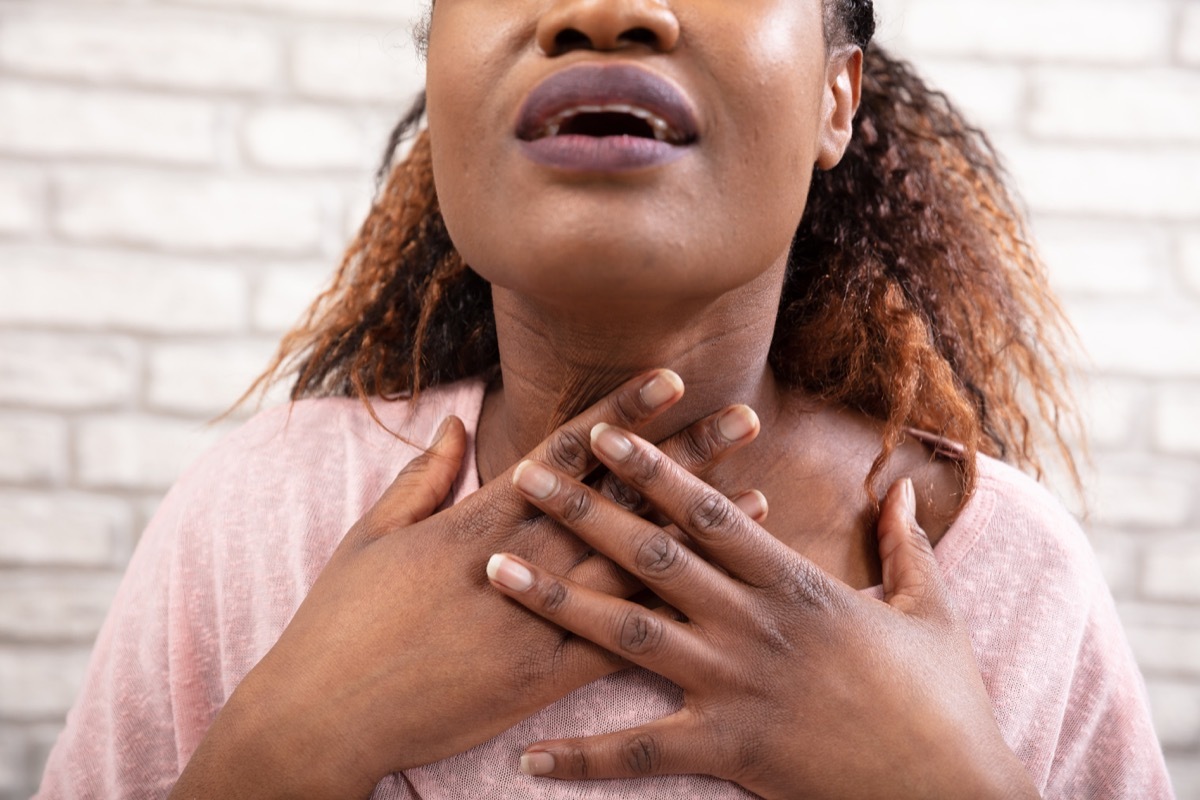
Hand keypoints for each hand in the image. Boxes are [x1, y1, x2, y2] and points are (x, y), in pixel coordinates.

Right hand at [170, 371, 764, 799]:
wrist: (323, 716)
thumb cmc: (340, 623)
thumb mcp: (372, 535)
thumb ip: (423, 477)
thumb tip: (454, 422)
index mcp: (476, 522)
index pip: (565, 452)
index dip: (622, 412)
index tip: (672, 378)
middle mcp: (517, 564)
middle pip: (618, 499)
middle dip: (683, 457)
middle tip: (743, 418)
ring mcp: (534, 623)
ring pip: (631, 565)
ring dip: (694, 529)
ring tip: (755, 495)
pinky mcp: (540, 679)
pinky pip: (617, 642)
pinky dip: (670, 612)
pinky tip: (711, 593)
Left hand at [487, 423, 1040, 799]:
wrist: (951, 793)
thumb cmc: (943, 699)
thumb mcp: (933, 606)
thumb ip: (908, 540)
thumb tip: (901, 485)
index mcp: (795, 583)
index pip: (709, 511)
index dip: (652, 468)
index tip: (605, 432)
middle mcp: (753, 625)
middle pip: (652, 556)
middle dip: (585, 511)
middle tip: (528, 473)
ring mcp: (735, 687)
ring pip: (629, 634)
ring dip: (558, 600)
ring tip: (498, 571)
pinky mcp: (728, 749)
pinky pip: (640, 752)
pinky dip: (581, 756)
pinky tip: (528, 755)